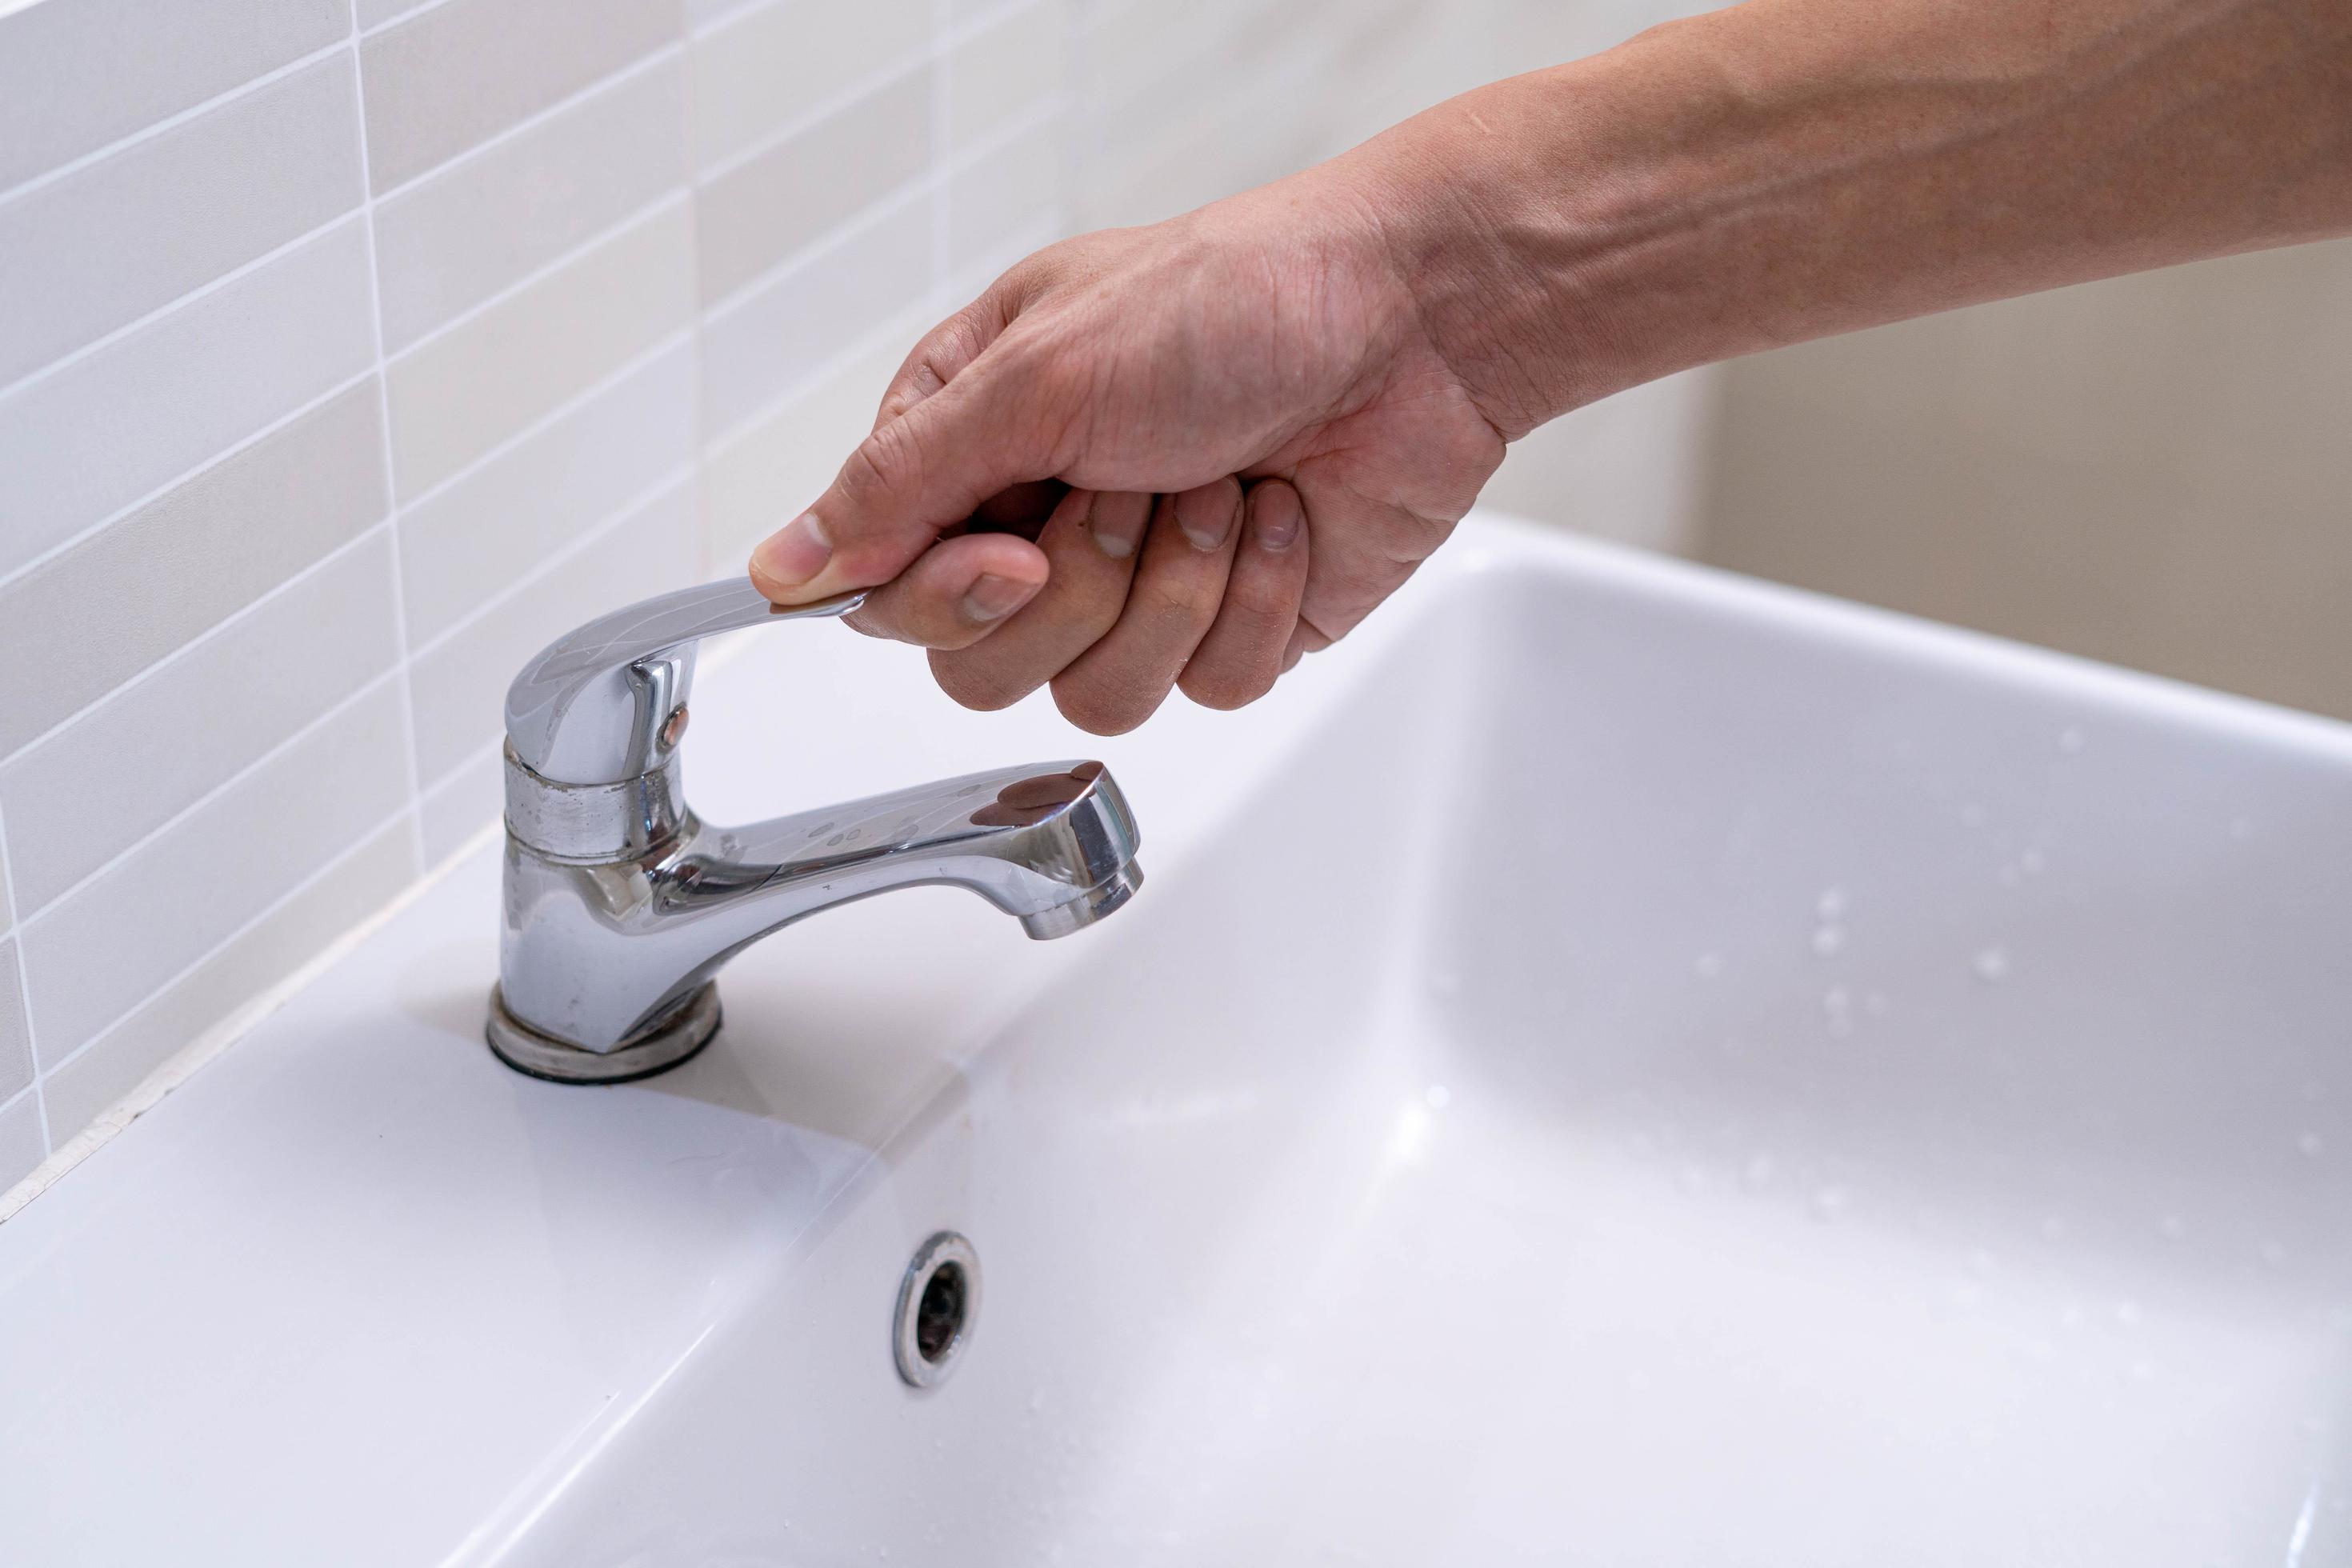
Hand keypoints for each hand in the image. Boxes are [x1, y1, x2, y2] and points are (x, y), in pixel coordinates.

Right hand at [745, 165, 1507, 733]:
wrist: (1411, 322)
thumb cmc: (1230, 302)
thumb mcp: (1036, 374)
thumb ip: (899, 484)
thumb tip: (782, 568)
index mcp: (972, 445)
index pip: (892, 592)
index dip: (951, 596)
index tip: (1013, 548)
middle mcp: (1045, 523)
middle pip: (985, 666)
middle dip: (1080, 586)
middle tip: (1137, 486)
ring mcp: (1141, 587)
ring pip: (1098, 695)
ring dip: (1173, 589)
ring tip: (1220, 486)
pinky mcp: (1233, 630)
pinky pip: (1207, 689)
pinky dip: (1254, 601)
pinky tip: (1281, 516)